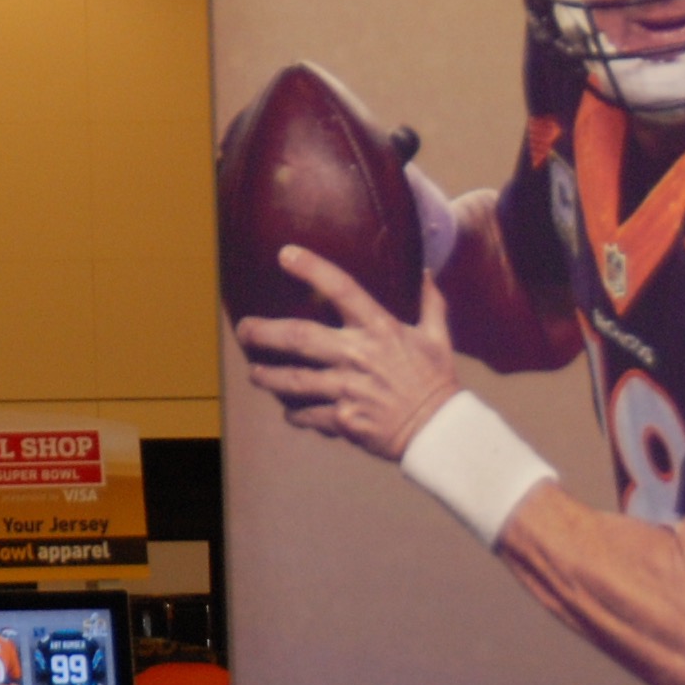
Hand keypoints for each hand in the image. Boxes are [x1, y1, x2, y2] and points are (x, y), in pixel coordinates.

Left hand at [234, 245, 462, 463]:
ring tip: (254, 372)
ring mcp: (347, 389)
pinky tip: (288, 410)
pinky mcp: (343, 419)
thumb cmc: (437, 381)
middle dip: (264, 332)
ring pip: (293, 380)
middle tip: (243, 329)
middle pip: (299, 337)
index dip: (312, 269)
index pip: (342, 289)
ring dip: (267, 376)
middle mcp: (358, 356)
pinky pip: (308, 414)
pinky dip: (295, 413)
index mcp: (380, 330)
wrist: (440, 430)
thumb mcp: (437, 337)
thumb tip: (424, 272)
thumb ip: (429, 303)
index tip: (285, 254)